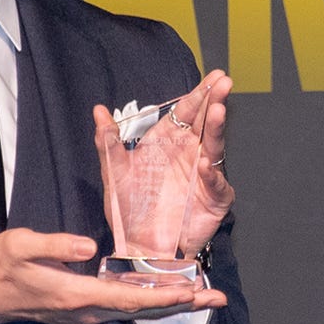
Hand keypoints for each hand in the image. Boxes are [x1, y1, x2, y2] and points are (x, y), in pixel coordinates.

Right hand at [0, 228, 226, 323]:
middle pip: (143, 310)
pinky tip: (168, 296)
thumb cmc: (0, 266)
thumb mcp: (19, 246)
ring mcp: (87, 314)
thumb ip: (54, 246)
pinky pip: (127, 308)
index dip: (162, 296)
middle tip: (218, 299)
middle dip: (182, 305)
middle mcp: (88, 311)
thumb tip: (89, 247)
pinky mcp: (85, 310)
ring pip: (138, 311)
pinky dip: (153, 303)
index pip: (128, 298)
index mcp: (76, 295)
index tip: (191, 292)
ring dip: (172, 305)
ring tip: (204, 298)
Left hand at [91, 69, 235, 261]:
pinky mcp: (213, 198)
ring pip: (214, 147)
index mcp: (167, 143)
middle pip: (204, 122)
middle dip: (214, 100)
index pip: (185, 112)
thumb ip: (107, 142)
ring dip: (216, 128)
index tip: (211, 77)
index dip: (198, 94)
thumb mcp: (114, 173)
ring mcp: (203, 175)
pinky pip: (214, 183)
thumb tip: (98, 110)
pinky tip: (204, 165)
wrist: (140, 246)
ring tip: (217, 111)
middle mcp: (188, 154)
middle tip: (224, 82)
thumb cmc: (129, 210)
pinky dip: (210, 174)